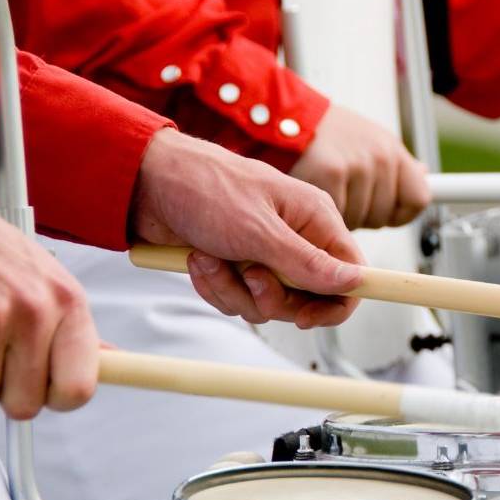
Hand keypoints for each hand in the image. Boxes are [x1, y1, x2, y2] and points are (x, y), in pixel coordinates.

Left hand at [130, 129, 365, 327]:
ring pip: (267, 303)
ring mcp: (263, 253)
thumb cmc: (204, 188)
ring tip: (210, 257)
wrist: (144, 182)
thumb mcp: (259, 230)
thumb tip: (355, 281)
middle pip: (307, 298)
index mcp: (313, 218)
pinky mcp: (234, 265)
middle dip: (270, 297)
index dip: (336, 302)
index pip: (350, 272)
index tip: (306, 317)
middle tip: (248, 275)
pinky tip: (197, 260)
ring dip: (233, 290)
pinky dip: (214, 287)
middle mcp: (293, 237)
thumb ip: (308, 263)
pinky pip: (236, 299)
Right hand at [289, 104, 429, 229]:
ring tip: (328, 190)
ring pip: (360, 220)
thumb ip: (397, 165)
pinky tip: (316, 192)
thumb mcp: (369, 141)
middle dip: (362, 215)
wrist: (287, 118)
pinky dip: (323, 213)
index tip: (385, 213)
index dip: (400, 214)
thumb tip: (423, 174)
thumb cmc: (326, 135)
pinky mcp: (332, 173)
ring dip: (341, 215)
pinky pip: (336, 216)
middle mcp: (380, 156)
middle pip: (383, 215)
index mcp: (392, 150)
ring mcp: (358, 164)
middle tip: (342, 194)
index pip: (419, 198)